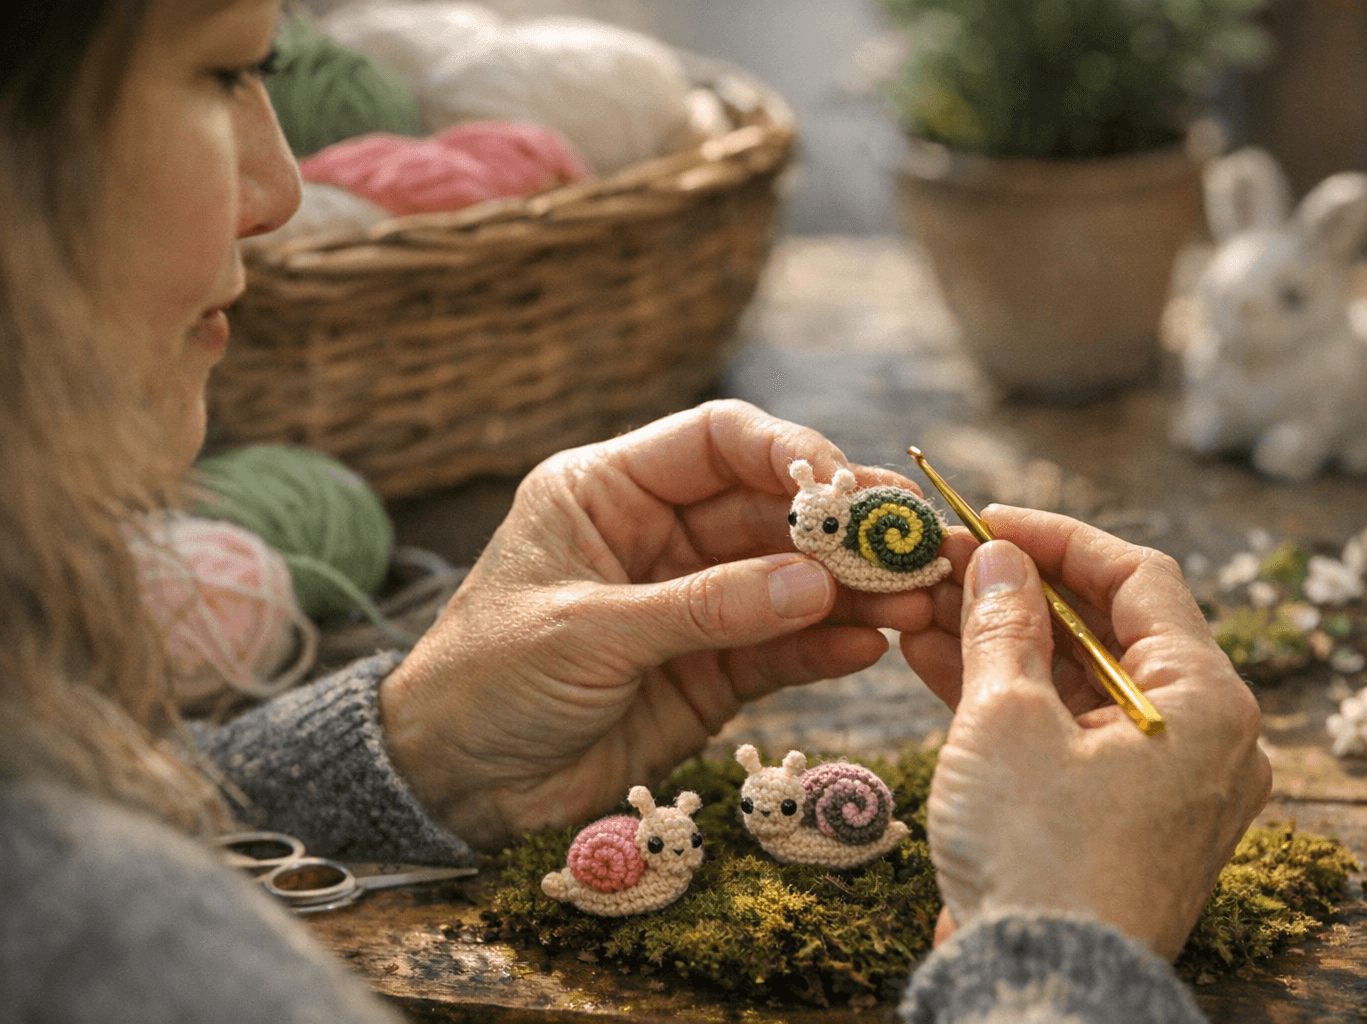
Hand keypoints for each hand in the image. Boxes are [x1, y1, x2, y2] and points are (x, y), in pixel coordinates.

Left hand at [377, 400, 936, 848]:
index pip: (715, 441)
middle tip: (910, 545)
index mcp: (607, 491)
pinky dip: (826, 646)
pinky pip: (780, 647)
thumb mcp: (587, 631)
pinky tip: (870, 646)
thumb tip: (813, 581)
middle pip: (768, 510)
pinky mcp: (709, 671)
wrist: (452, 787)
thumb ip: (703, 606)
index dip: (787, 452)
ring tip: (915, 602)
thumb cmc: (486, 683)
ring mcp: (690, 603)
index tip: (846, 490)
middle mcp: (657, 535)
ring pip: (787, 580)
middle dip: (840, 530)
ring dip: (850, 590)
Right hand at [916, 507, 1270, 960]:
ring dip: (1002, 640)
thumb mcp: (1006, 719)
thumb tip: (997, 561)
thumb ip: (1004, 626)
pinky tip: (932, 661)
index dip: (1058, 538)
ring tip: (924, 603)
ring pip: (1078, 680)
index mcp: (1205, 703)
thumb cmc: (1037, 857)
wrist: (1038, 987)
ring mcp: (1162, 781)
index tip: (987, 518)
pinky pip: (1067, 731)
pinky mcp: (1118, 816)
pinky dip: (1009, 697)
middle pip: (1107, 629)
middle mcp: (1202, 738)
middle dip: (1019, 591)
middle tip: (946, 561)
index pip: (1140, 579)